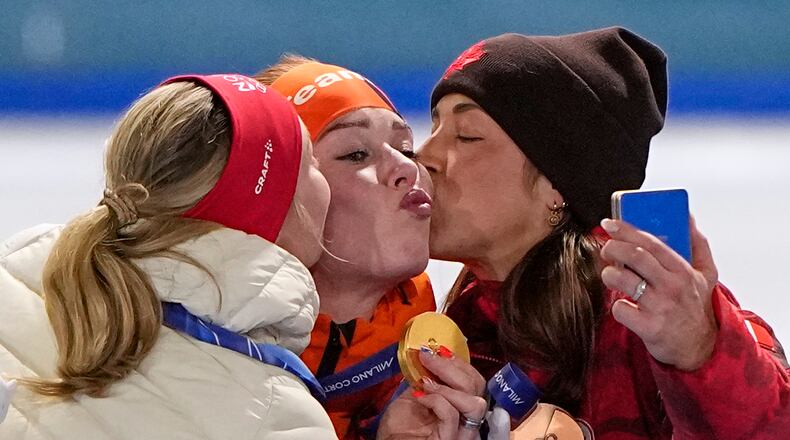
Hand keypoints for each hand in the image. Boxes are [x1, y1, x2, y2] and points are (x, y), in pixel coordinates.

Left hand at [377, 348, 486, 438]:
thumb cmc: (399, 426)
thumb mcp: (415, 393)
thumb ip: (428, 378)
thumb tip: (431, 354)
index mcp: (460, 405)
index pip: (474, 381)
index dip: (460, 363)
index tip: (440, 350)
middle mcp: (466, 418)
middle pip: (478, 387)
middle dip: (453, 367)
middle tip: (429, 357)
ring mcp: (461, 431)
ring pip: (474, 403)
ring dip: (448, 386)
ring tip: (425, 381)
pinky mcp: (450, 439)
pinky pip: (451, 414)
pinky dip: (436, 400)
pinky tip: (419, 397)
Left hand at [599, 216, 718, 370]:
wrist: (700, 348)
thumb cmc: (696, 306)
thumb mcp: (706, 274)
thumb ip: (698, 244)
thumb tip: (688, 216)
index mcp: (683, 270)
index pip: (651, 242)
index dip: (626, 230)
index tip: (609, 223)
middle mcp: (672, 286)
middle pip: (634, 256)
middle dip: (612, 247)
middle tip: (605, 249)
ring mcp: (660, 307)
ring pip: (622, 279)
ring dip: (609, 274)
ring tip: (610, 275)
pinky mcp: (649, 327)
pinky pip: (620, 309)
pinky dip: (616, 305)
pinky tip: (623, 305)